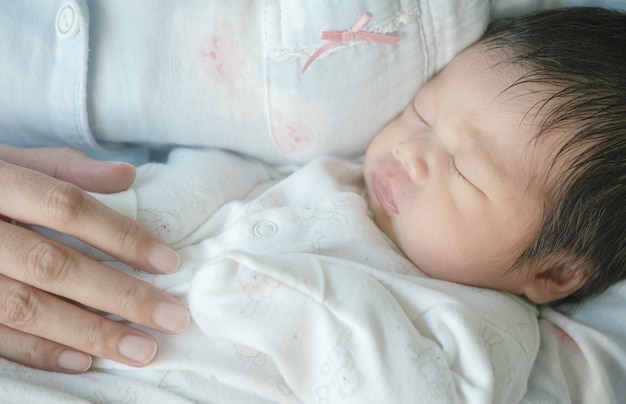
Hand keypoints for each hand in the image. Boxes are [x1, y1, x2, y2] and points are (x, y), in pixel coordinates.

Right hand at [0, 145, 188, 372]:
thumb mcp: (4, 158)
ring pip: (26, 308)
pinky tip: (81, 361)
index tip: (169, 263)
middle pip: (54, 266)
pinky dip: (36, 352)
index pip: (67, 207)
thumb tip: (127, 175)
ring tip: (141, 350)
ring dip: (89, 333)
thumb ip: (62, 167)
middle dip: (119, 295)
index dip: (121, 235)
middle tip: (173, 318)